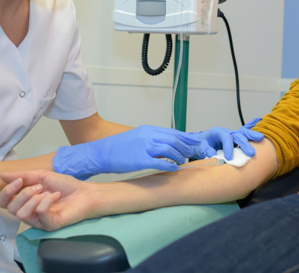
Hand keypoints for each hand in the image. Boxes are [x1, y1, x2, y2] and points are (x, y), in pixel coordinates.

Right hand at [0, 170, 94, 230]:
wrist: (84, 192)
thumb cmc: (64, 185)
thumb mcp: (42, 176)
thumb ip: (23, 176)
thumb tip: (2, 175)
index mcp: (24, 201)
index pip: (3, 202)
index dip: (6, 192)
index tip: (19, 181)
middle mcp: (28, 212)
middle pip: (10, 208)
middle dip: (24, 193)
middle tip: (40, 187)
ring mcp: (38, 221)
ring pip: (21, 214)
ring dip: (34, 199)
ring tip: (47, 192)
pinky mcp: (48, 225)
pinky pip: (39, 213)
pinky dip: (46, 201)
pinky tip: (55, 196)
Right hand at [53, 125, 199, 178]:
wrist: (101, 152)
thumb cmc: (119, 147)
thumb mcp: (138, 137)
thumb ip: (153, 139)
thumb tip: (169, 145)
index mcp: (149, 130)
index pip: (174, 132)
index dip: (187, 138)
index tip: (197, 143)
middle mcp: (148, 136)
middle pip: (175, 140)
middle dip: (188, 147)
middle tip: (195, 154)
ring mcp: (144, 147)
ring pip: (170, 149)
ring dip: (179, 156)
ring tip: (182, 161)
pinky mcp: (140, 159)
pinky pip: (160, 162)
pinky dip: (169, 165)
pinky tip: (173, 168)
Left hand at [189, 117, 264, 159]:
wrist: (198, 143)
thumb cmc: (199, 144)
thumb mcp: (200, 148)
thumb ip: (206, 150)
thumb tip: (212, 155)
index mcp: (217, 132)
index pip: (226, 138)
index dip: (228, 148)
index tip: (228, 157)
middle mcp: (226, 132)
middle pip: (237, 135)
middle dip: (245, 144)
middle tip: (251, 153)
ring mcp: (231, 135)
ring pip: (243, 133)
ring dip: (252, 136)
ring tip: (261, 138)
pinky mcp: (234, 139)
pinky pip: (243, 132)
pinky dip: (251, 126)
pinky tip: (259, 119)